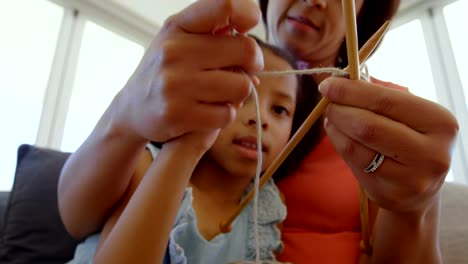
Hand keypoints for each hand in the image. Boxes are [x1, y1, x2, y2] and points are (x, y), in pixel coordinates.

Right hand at [110, 0, 262, 142]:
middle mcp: (175, 50)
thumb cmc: (166, 71)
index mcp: (178, 26)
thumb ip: (214, 34)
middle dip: (252, 64)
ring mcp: (176, 83)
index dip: (248, 14)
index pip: (225, 5)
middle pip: (246, 51)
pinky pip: (227, 114)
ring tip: (222, 93)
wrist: (132, 109)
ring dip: (238, 94)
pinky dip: (225, 114)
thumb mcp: (180, 40)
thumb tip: (252, 51)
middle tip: (243, 71)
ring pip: (241, 86)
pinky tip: (209, 110)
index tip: (246, 28)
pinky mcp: (178, 114)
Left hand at [320, 77, 458, 213]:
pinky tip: (337, 134)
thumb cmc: (411, 140)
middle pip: (368, 126)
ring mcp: (411, 179)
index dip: (352, 91)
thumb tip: (340, 82)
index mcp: (440, 123)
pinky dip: (339, 143)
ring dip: (336, 127)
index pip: (387, 101)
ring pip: (356, 147)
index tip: (328, 84)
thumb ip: (380, 99)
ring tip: (332, 117)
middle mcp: (431, 154)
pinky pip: (353, 163)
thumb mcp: (409, 116)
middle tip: (328, 103)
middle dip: (340, 110)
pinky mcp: (389, 194)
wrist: (420, 188)